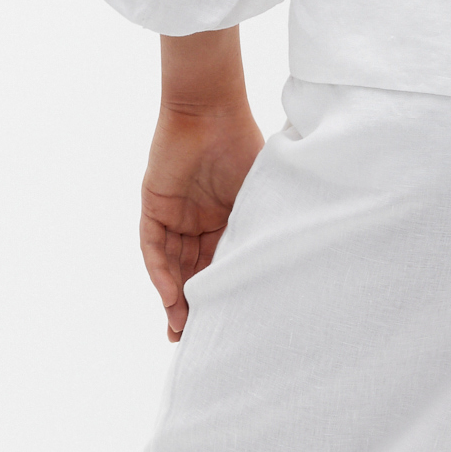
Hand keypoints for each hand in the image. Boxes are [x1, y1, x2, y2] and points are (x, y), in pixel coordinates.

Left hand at [141, 32, 263, 338]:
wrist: (212, 111)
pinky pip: (153, 248)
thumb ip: (265, 222)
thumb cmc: (243, 145)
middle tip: (199, 341)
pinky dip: (160, 273)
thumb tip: (297, 259)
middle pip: (193, 272)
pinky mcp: (154, 206)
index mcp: (225, 219)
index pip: (220, 265)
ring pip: (171, 266)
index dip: (222, 294)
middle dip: (195, 306)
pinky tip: (170, 296)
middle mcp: (198, 221)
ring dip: (175, 297)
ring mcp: (174, 215)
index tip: (228, 326)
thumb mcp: (261, 195)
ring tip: (182, 329)